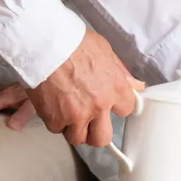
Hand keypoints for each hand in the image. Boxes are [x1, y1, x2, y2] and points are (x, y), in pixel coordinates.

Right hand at [28, 29, 141, 147]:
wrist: (44, 43)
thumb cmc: (74, 41)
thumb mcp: (104, 50)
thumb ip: (121, 72)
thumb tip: (136, 86)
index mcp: (115, 87)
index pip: (127, 110)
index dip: (116, 107)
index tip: (108, 105)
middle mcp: (99, 105)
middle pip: (102, 138)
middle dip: (95, 132)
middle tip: (87, 122)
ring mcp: (77, 115)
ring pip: (77, 138)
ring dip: (72, 127)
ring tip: (66, 110)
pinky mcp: (55, 119)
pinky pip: (56, 128)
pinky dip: (53, 120)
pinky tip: (51, 103)